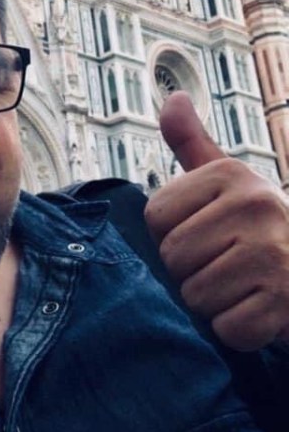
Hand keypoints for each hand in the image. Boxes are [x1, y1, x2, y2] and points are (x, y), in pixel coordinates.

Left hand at [144, 91, 288, 350]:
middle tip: (228, 268)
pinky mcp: (286, 299)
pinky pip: (229, 330)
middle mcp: (255, 203)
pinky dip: (241, 333)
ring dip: (216, 306)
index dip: (174, 238)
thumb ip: (193, 144)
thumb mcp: (228, 181)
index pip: (156, 219)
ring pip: (196, 297)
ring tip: (245, 289)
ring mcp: (274, 252)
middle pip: (173, 258)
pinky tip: (262, 313)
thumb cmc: (261, 229)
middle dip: (193, 275)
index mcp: (230, 174)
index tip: (209, 237)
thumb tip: (173, 98)